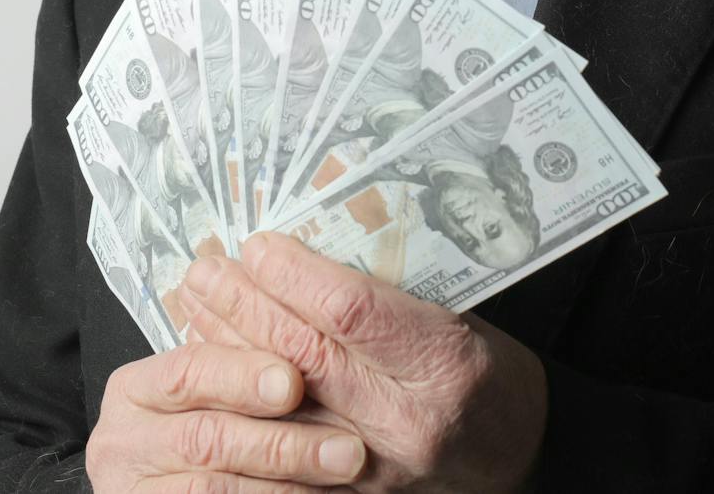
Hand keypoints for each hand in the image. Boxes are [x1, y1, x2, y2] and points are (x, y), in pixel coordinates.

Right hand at [86, 340, 367, 492]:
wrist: (182, 484)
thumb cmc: (213, 428)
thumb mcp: (218, 385)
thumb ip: (241, 344)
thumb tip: (272, 258)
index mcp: (140, 387)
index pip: (188, 370)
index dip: (242, 374)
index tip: (294, 379)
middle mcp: (124, 438)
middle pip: (205, 436)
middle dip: (281, 441)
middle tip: (346, 447)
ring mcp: (133, 488)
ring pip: (212, 488)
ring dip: (288, 481)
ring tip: (344, 471)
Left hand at [179, 233, 546, 493]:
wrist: (519, 456)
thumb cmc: (492, 375)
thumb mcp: (460, 317)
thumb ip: (390, 294)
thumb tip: (307, 248)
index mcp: (444, 363)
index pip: (351, 311)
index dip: (294, 273)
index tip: (259, 245)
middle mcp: (406, 421)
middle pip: (305, 353)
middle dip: (245, 304)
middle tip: (207, 267)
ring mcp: (374, 468)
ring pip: (279, 404)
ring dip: (228, 349)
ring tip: (194, 306)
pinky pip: (279, 448)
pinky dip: (241, 406)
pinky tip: (213, 370)